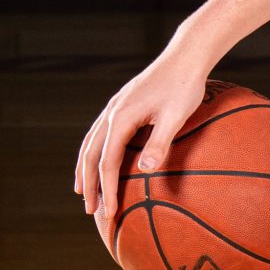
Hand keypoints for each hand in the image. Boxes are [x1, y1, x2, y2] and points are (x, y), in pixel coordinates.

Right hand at [74, 47, 212, 253]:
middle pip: (91, 156)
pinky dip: (94, 153)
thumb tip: (145, 170)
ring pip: (91, 144)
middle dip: (90, 185)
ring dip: (85, 170)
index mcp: (121, 118)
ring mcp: (114, 108)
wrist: (186, 56)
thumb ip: (160, 142)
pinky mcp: (122, 105)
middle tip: (90, 211)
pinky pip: (100, 134)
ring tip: (83, 192)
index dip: (107, 189)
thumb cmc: (185, 86)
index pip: (108, 162)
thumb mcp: (176, 115)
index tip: (110, 212)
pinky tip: (100, 162)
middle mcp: (111, 113)